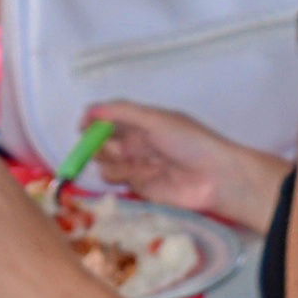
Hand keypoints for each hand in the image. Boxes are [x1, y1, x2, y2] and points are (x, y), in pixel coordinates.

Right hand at [85, 101, 285, 226]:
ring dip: (112, 160)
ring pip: (105, 161)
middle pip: (101, 141)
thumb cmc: (189, 142)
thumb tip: (88, 109)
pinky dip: (120, 177)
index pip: (107, 118)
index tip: (83, 126)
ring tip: (133, 162)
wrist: (214, 177)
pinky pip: (117, 181)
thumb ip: (121, 113)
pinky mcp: (139, 187)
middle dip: (99, 143)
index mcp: (142, 121)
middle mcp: (137, 142)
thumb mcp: (156, 119)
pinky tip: (138, 175)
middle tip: (114, 147)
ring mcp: (137, 165)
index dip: (93, 121)